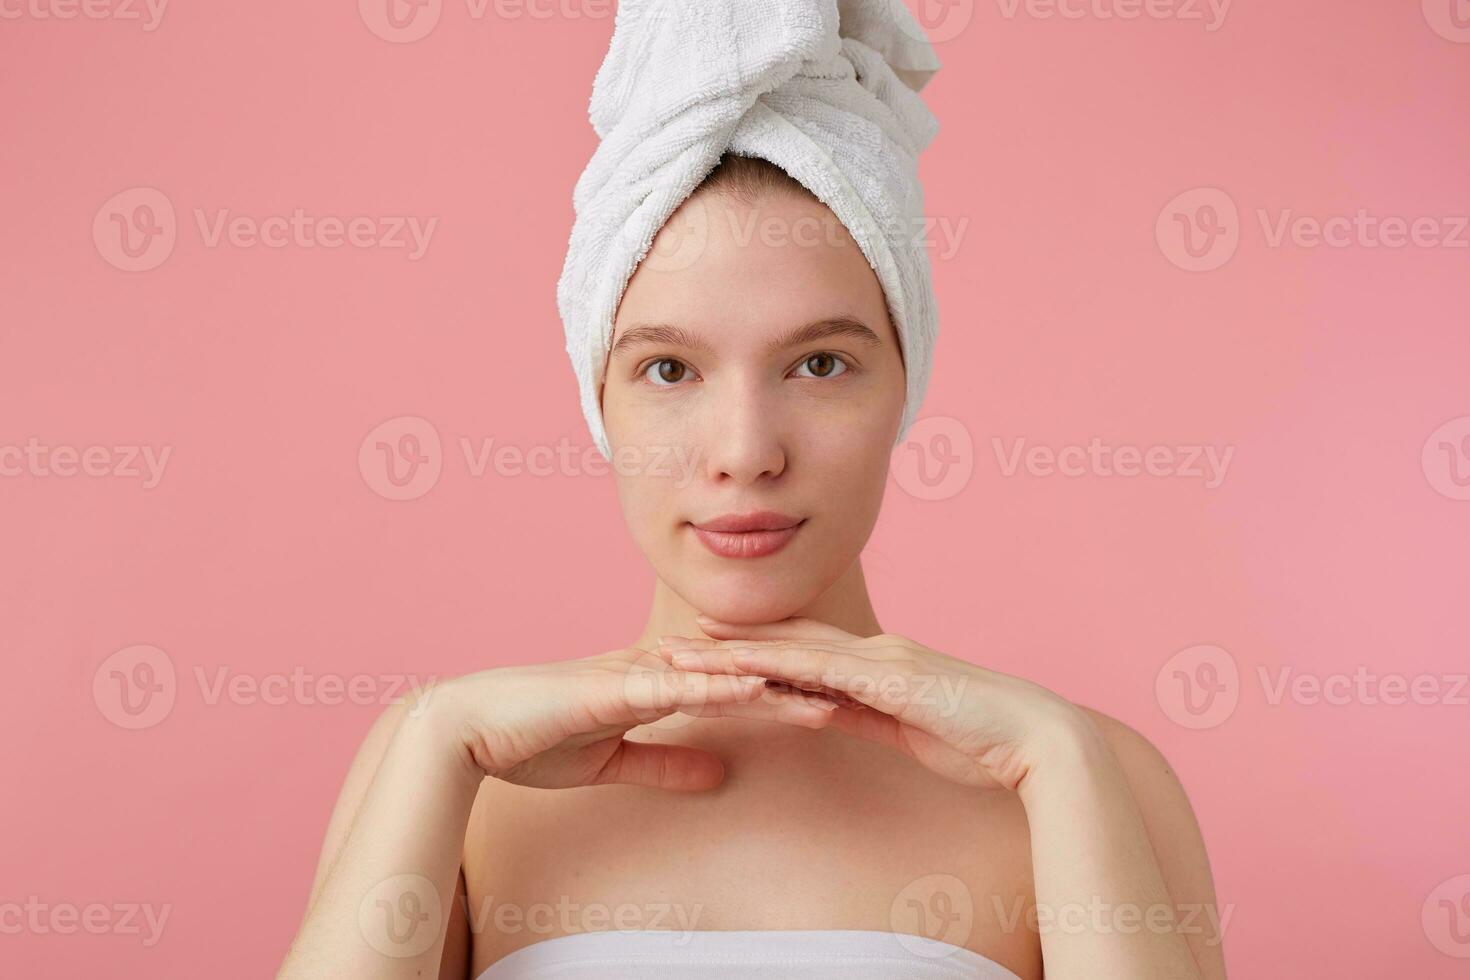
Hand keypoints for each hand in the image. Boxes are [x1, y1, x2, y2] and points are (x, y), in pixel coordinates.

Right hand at [426, 646, 840, 793]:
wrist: (468, 729)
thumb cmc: (532, 740)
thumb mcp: (614, 763)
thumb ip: (665, 763)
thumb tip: (718, 773)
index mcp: (656, 686)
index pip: (734, 689)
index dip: (783, 697)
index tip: (833, 706)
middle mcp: (652, 671)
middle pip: (739, 676)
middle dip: (794, 686)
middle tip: (852, 696)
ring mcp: (634, 675)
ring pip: (716, 677)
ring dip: (771, 687)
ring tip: (823, 697)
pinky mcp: (611, 688)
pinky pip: (671, 688)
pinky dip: (712, 690)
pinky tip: (749, 693)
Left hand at [653, 616, 1090, 791]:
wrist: (1034, 739)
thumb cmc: (981, 741)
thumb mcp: (907, 728)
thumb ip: (865, 715)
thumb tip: (823, 712)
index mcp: (879, 663)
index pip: (803, 651)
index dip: (752, 646)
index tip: (706, 646)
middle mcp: (874, 652)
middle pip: (785, 642)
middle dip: (727, 641)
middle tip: (671, 642)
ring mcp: (880, 661)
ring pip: (790, 650)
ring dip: (733, 651)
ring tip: (681, 650)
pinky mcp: (887, 681)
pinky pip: (818, 672)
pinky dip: (773, 666)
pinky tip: (736, 666)